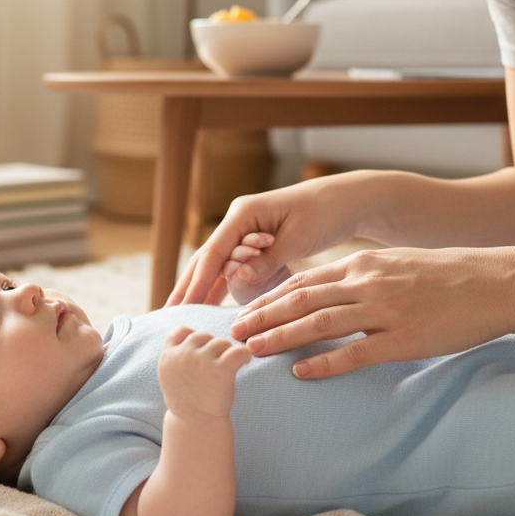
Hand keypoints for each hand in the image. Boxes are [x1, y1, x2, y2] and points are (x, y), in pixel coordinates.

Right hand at [158, 327, 251, 419]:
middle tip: (214, 369)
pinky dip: (244, 356)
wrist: (196, 426)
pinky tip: (244, 362)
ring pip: (221, 342)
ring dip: (226, 354)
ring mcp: (201, 360)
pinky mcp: (221, 369)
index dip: (192, 339)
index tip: (199, 354)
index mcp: (168, 356)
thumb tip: (188, 332)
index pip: (181, 331)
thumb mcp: (169, 374)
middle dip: (211, 349)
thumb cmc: (186, 400)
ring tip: (226, 372)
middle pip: (203, 336)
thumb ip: (175, 353)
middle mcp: (183, 355)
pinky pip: (238, 351)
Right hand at [167, 176, 356, 306]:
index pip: (213, 251)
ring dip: (200, 286)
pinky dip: (221, 283)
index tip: (183, 307)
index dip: (196, 282)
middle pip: (205, 257)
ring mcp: (245, 231)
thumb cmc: (324, 213)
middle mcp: (238, 220)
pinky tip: (210, 302)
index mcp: (243, 213)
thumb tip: (234, 281)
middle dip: (187, 285)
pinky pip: (233, 265)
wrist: (346, 201)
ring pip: (215, 262)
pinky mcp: (256, 242)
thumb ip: (265, 261)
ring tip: (182, 312)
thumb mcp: (297, 238)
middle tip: (169, 314)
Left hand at [229, 245, 514, 378]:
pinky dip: (324, 363)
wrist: (493, 283)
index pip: (302, 282)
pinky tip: (300, 372)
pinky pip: (356, 353)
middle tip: (232, 333)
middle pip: (301, 301)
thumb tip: (327, 291)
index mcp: (361, 265)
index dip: (269, 298)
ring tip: (252, 350)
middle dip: (262, 316)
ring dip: (281, 337)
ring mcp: (385, 310)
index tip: (243, 312)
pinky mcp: (405, 339)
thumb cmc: (442, 276)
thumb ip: (359, 276)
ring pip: (319, 324)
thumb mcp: (393, 264)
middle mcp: (366, 284)